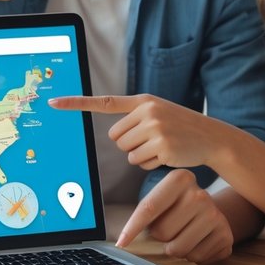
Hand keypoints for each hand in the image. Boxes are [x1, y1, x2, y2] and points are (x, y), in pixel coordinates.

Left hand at [49, 93, 234, 170]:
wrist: (212, 137)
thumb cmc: (181, 126)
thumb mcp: (159, 111)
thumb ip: (137, 116)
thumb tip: (115, 135)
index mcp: (143, 101)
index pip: (104, 101)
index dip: (76, 103)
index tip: (53, 103)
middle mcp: (147, 112)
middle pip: (116, 137)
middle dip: (130, 143)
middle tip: (153, 139)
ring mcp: (155, 129)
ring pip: (127, 152)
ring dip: (141, 154)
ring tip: (162, 145)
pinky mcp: (162, 147)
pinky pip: (140, 163)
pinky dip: (151, 163)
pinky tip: (168, 154)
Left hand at [119, 169, 233, 264]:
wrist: (213, 209)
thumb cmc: (179, 206)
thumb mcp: (163, 198)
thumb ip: (145, 213)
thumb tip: (123, 240)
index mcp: (180, 179)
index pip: (149, 208)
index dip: (133, 228)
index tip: (121, 243)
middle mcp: (200, 194)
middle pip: (162, 232)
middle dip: (161, 236)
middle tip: (172, 226)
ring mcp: (215, 215)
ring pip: (178, 249)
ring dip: (176, 248)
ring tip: (185, 234)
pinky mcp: (226, 235)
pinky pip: (196, 258)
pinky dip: (193, 256)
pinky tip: (199, 241)